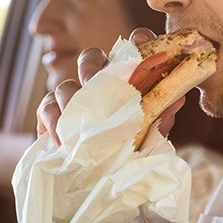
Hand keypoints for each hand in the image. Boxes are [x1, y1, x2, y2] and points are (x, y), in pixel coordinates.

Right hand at [36, 28, 183, 145]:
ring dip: (70, 99)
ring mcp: (73, 97)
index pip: (132, 50)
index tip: (140, 44)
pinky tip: (61, 140)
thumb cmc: (129, 152)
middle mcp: (98, 82)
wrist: (102, 181)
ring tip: (77, 122)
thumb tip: (176, 100)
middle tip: (93, 82)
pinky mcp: (51, 114)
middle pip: (90, 58)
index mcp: (126, 79)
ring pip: (66, 84)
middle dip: (91, 67)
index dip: (136, 41)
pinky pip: (46, 107)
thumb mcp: (150, 137)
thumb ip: (160, 119)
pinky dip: (52, 121)